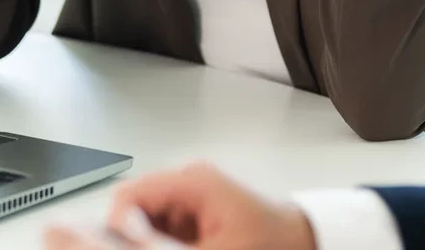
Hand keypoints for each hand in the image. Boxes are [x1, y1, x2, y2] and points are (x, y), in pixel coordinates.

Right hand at [92, 163, 314, 249]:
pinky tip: (190, 249)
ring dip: (153, 242)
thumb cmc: (273, 244)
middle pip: (135, 211)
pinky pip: (165, 233)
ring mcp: (192, 199)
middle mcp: (188, 184)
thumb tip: (129, 235)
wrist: (306, 243)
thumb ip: (166, 246)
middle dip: (137, 238)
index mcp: (192, 182)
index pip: (128, 197)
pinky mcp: (197, 216)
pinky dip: (166, 244)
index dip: (117, 230)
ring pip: (147, 225)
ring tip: (190, 248)